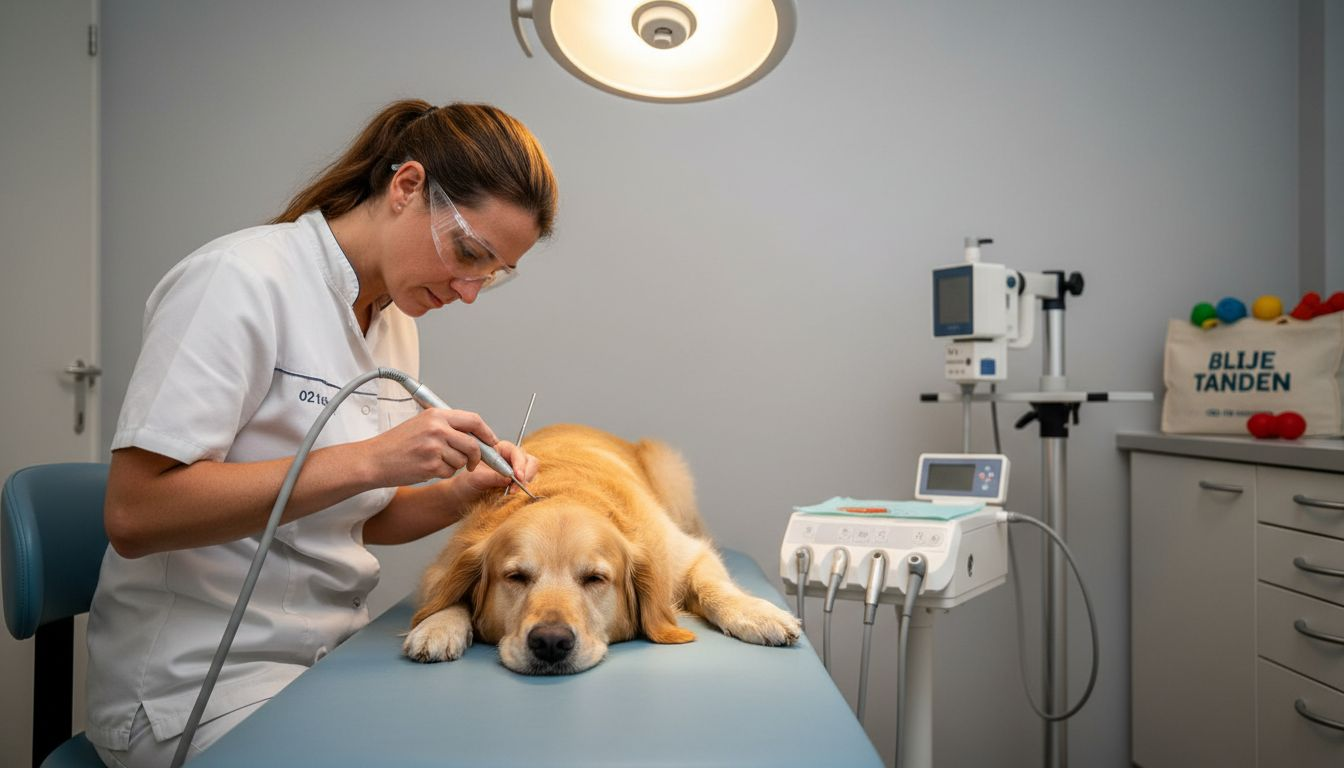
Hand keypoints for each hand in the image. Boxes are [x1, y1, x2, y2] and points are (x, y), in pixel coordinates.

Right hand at [364, 408, 499, 487]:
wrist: (375, 459)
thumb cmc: (397, 443)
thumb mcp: (422, 424)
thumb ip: (447, 426)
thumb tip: (475, 434)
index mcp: (437, 415)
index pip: (474, 420)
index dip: (486, 433)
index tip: (491, 442)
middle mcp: (438, 429)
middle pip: (473, 444)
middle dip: (477, 457)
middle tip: (471, 463)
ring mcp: (435, 447)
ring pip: (462, 460)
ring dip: (454, 465)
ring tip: (435, 461)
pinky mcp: (431, 465)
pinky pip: (450, 472)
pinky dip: (443, 473)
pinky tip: (427, 468)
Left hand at [458, 440, 538, 496]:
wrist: (462, 497)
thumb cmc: (466, 484)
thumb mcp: (476, 479)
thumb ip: (492, 477)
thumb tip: (509, 478)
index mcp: (500, 450)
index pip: (517, 452)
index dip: (520, 463)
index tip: (517, 476)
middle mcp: (511, 459)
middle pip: (530, 461)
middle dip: (527, 473)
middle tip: (518, 487)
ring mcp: (516, 472)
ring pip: (532, 473)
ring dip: (526, 483)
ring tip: (512, 493)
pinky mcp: (518, 485)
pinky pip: (528, 485)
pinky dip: (524, 490)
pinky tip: (514, 496)